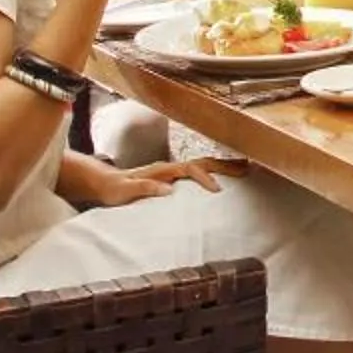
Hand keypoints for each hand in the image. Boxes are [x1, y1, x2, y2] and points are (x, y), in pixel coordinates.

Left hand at [95, 156, 243, 205]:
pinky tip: (224, 177)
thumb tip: (169, 189)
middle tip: (247, 168)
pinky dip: (214, 172)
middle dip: (225, 165)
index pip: (190, 169)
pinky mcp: (173, 176)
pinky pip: (198, 171)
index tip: (217, 190)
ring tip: (244, 168)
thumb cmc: (114, 189)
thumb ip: (144, 188)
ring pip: (203, 164)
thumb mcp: (124, 191)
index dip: (205, 177)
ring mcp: (172, 170)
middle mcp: (169, 167)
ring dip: (223, 166)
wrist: (104, 183)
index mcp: (162, 170)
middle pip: (203, 162)